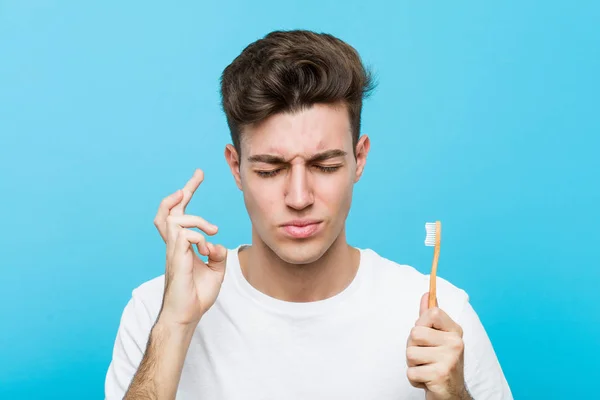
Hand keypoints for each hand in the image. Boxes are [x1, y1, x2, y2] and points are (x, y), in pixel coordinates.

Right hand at [155, 169, 226, 327]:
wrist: (187, 314)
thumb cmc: (197, 294)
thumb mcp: (216, 269)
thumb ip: (217, 252)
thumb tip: (215, 243)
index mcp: (182, 245)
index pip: (180, 214)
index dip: (187, 194)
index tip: (197, 177)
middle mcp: (174, 245)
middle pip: (169, 210)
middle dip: (185, 189)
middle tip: (198, 175)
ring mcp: (173, 251)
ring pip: (175, 219)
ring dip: (197, 219)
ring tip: (213, 231)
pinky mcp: (176, 259)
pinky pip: (183, 236)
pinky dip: (198, 237)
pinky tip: (206, 249)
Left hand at [406, 293, 470, 399]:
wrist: (452, 394)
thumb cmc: (440, 362)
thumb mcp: (437, 337)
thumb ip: (430, 316)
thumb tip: (427, 294)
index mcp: (455, 331)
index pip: (432, 312)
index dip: (421, 324)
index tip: (426, 336)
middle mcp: (456, 343)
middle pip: (414, 333)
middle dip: (413, 347)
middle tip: (425, 357)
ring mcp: (449, 359)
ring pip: (410, 353)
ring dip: (413, 364)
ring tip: (426, 368)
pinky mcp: (440, 375)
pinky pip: (411, 372)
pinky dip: (414, 379)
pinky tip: (426, 380)